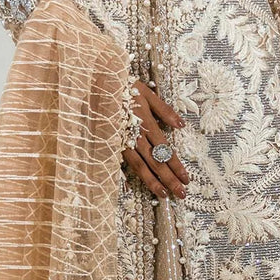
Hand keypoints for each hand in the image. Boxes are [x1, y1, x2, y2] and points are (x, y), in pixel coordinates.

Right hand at [123, 80, 189, 199]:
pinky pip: (124, 162)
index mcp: (146, 123)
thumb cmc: (122, 87)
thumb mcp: (146, 93)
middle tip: (181, 194)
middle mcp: (135, 136)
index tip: (187, 179)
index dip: (177, 166)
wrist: (92, 84)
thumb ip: (164, 111)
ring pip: (140, 166)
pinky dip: (132, 174)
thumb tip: (181, 125)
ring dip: (153, 182)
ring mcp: (122, 142)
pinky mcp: (111, 144)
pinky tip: (137, 186)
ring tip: (164, 195)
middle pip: (155, 162)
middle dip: (169, 180)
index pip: (165, 150)